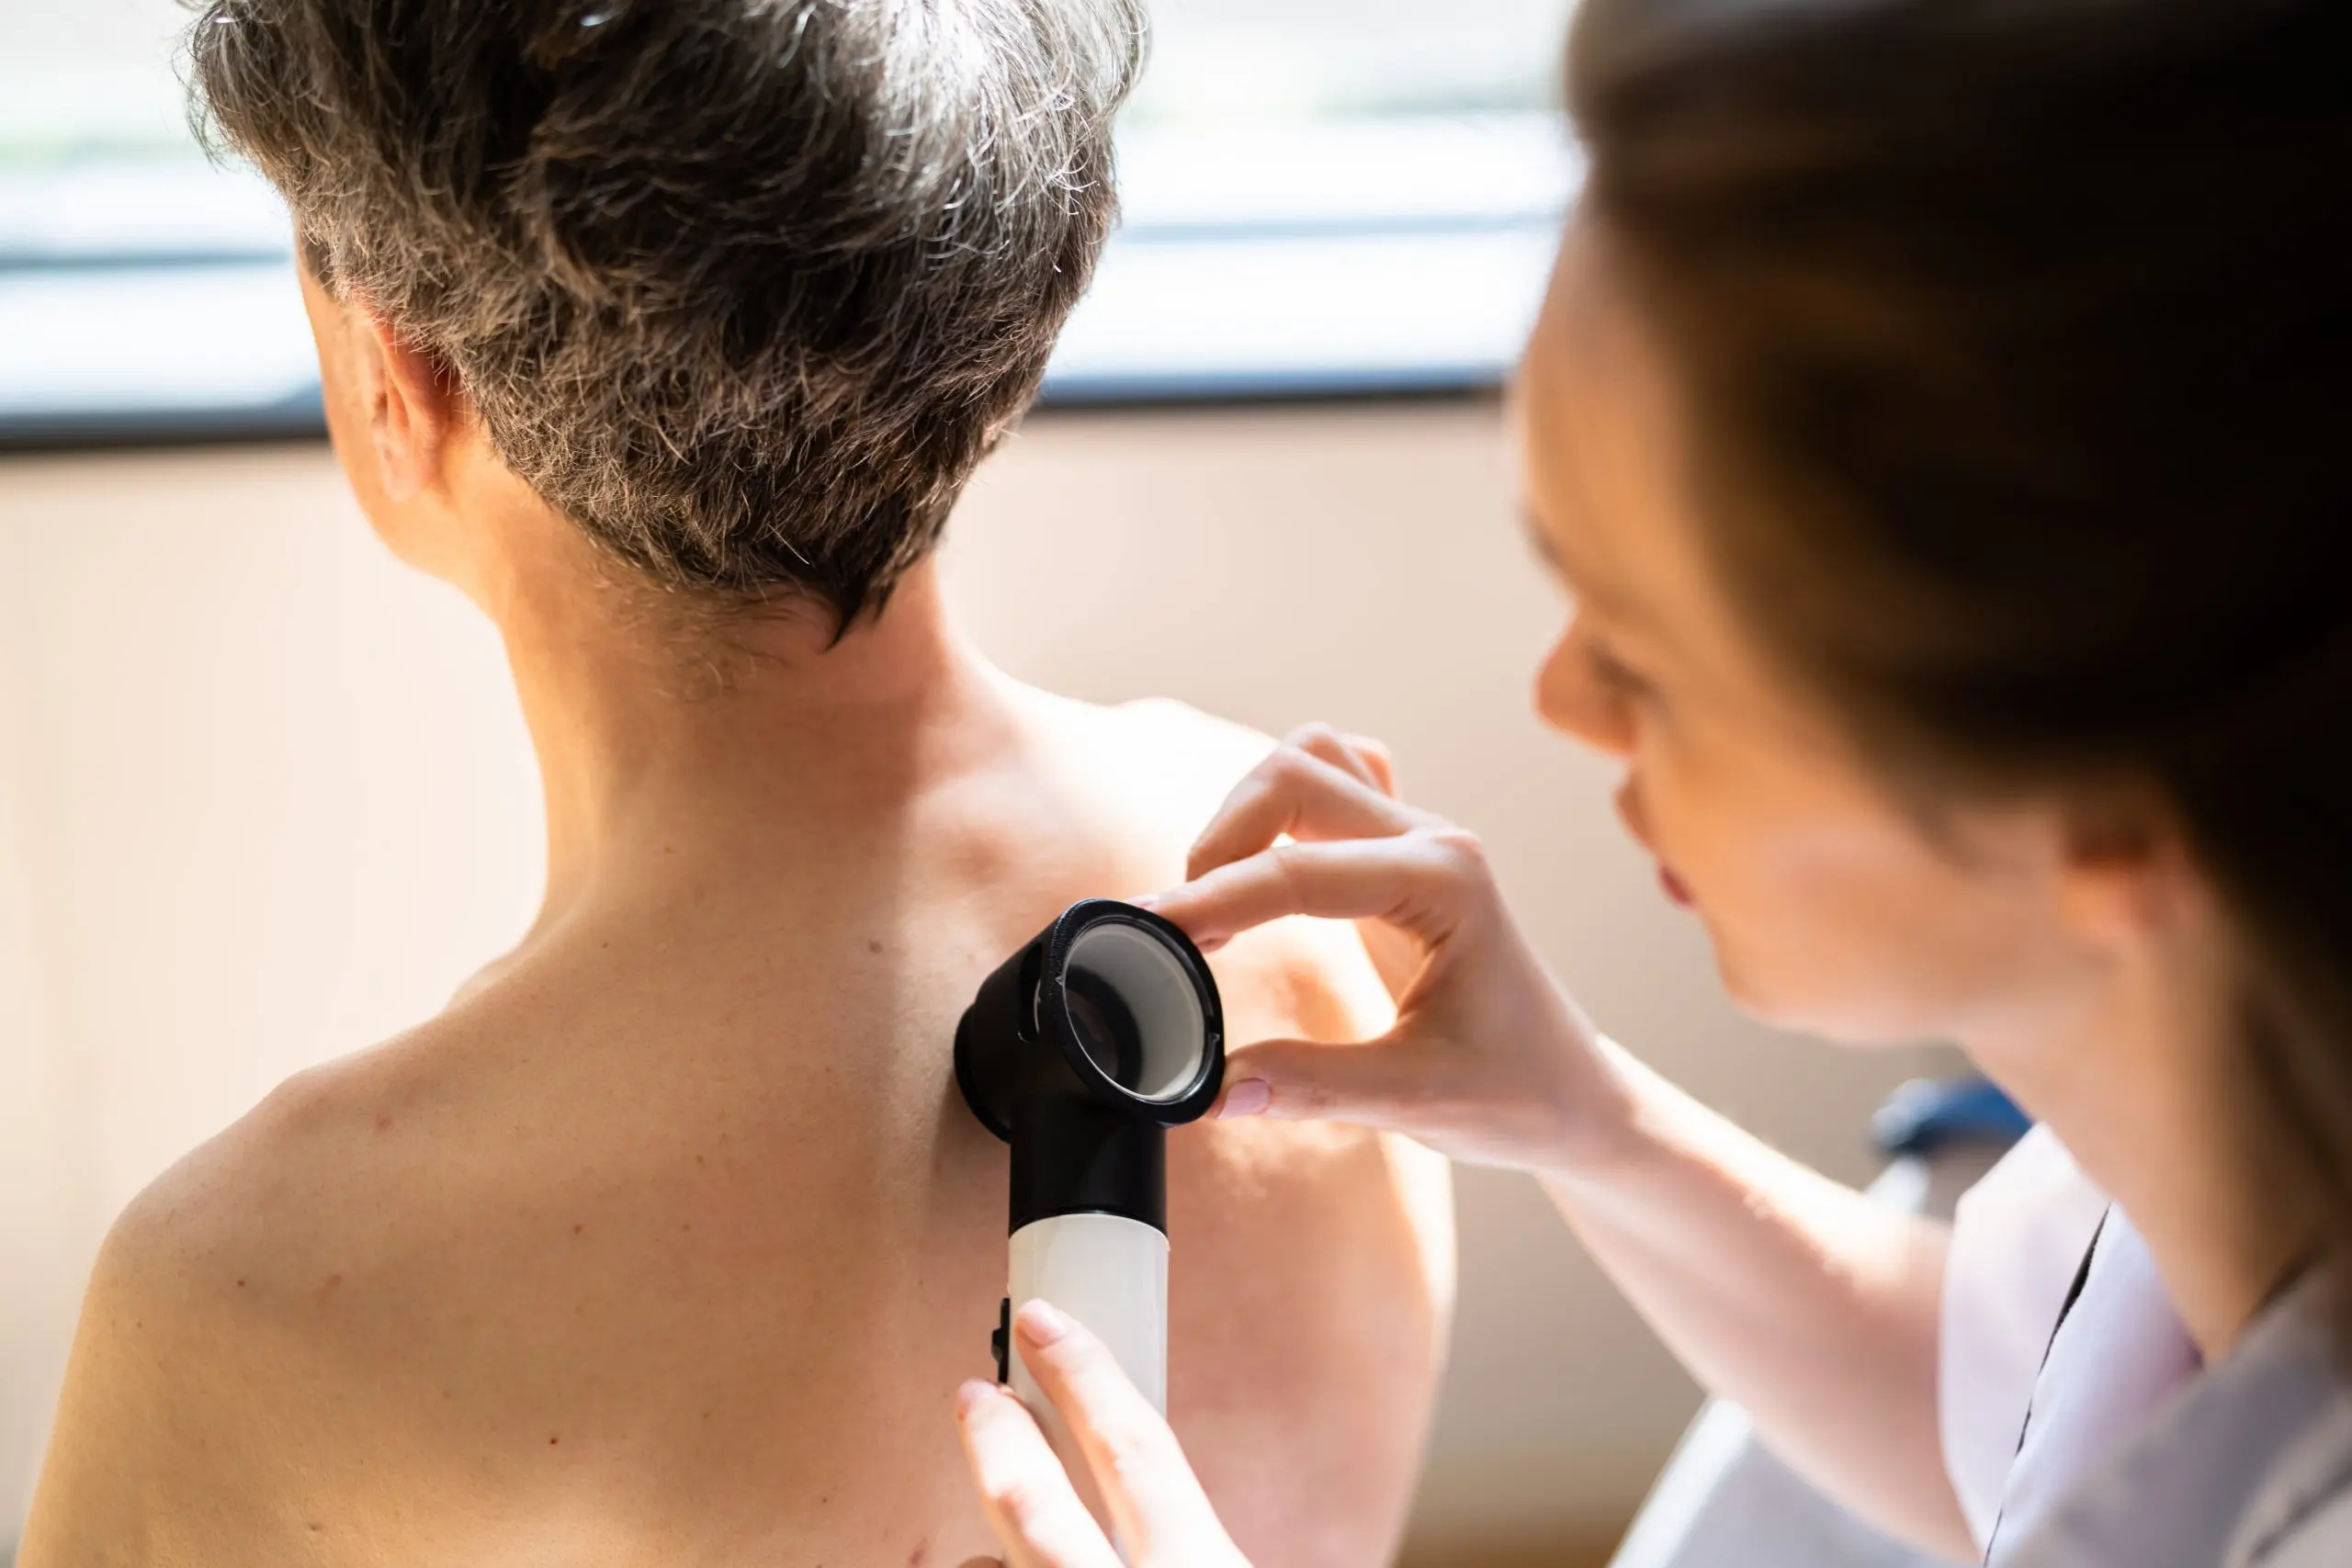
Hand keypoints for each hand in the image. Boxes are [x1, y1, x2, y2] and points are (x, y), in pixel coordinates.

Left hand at [956, 1301, 1249, 1567]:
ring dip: (991, 1535)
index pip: (1133, 1451)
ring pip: (994, 1562)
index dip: (1082, 1377)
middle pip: (1032, 1500)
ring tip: (998, 1520)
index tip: (1045, 1324)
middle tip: (976, 1395)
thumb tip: (1153, 1496)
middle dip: (996, 1437)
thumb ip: (1197, 1540)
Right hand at [1140, 724, 1628, 1173]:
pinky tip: (1260, 865)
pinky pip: (1335, 778)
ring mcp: (1420, 835)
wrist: (1575, 1093)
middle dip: (1222, 839)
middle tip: (1185, 929)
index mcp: (1447, 885)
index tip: (1150, 934)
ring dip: (1244, 813)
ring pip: (1309, 760)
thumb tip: (1210, 1089)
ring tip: (1215, 902)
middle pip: (1296, 775)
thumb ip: (1310, 1086)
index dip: (1213, 901)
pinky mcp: (1402, 850)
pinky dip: (1280, 804)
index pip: (1300, 872)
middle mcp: (1434, 840)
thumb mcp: (1416, 1100)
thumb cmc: (1517, 1091)